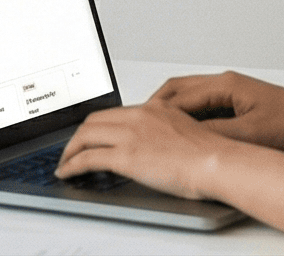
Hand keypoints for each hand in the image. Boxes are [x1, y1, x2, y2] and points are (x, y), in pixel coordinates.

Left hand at [55, 101, 240, 201]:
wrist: (218, 162)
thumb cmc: (212, 155)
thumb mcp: (186, 132)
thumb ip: (167, 132)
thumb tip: (158, 146)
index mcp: (154, 109)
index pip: (114, 113)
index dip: (97, 126)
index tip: (91, 136)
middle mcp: (139, 117)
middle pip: (94, 121)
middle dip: (78, 136)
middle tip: (72, 149)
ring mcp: (130, 135)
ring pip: (85, 136)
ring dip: (70, 151)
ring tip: (65, 163)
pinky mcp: (126, 156)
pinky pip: (88, 158)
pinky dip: (72, 165)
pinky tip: (68, 173)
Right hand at [148, 70, 283, 149]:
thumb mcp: (251, 134)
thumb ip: (216, 135)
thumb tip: (187, 139)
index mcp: (224, 84)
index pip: (178, 96)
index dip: (157, 112)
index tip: (142, 125)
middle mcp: (223, 82)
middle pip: (176, 89)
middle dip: (156, 107)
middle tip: (141, 125)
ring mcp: (228, 89)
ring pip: (187, 95)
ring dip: (172, 111)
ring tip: (158, 130)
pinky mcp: (234, 99)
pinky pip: (201, 104)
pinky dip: (188, 115)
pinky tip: (185, 133)